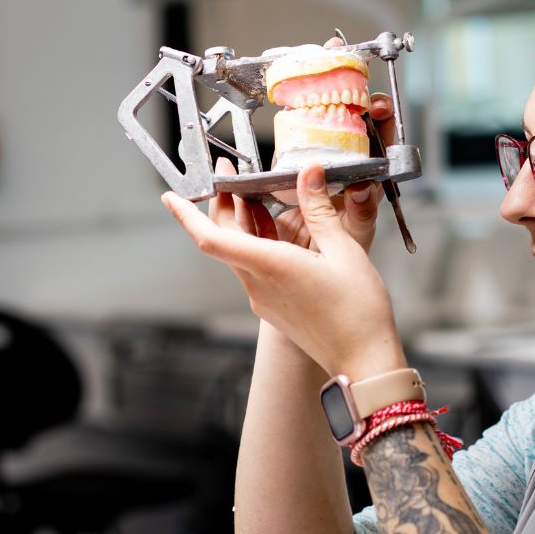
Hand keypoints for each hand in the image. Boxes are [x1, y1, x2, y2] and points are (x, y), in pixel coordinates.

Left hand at [166, 163, 407, 381]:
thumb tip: (308, 172)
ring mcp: (263, 298)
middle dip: (220, 204)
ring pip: (240, 252)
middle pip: (223, 239)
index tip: (170, 197)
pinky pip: (256, 267)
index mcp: (270, 266)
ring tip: (255, 192)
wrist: (363, 362)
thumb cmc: (358, 311)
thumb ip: (320, 209)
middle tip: (228, 172)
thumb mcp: (344, 250)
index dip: (186, 216)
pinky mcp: (273, 306)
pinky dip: (259, 242)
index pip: (211, 239)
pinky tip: (276, 228)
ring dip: (243, 221)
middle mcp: (258, 284)